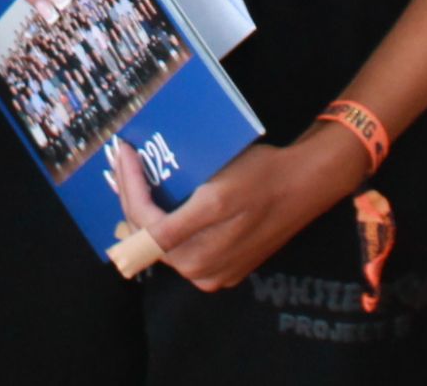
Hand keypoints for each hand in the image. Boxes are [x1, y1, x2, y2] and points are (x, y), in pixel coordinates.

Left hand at [107, 123, 368, 291]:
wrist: (303, 185)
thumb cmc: (262, 177)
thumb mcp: (217, 193)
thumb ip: (177, 224)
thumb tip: (138, 233)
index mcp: (200, 251)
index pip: (144, 224)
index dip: (129, 187)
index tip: (123, 153)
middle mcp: (202, 271)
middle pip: (150, 237)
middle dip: (133, 197)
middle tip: (126, 160)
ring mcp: (213, 273)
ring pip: (164, 243)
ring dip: (148, 211)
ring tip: (141, 175)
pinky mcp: (223, 269)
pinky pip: (184, 248)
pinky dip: (170, 224)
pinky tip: (166, 199)